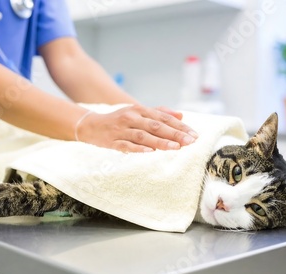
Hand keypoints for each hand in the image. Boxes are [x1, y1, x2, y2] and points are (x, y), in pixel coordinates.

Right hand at [76, 105, 197, 151]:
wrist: (91, 125)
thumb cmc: (119, 120)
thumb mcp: (138, 112)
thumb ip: (159, 113)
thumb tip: (180, 116)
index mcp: (140, 110)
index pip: (164, 118)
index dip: (180, 126)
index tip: (194, 134)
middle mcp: (132, 118)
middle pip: (156, 126)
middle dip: (175, 134)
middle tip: (190, 142)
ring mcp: (122, 130)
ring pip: (144, 136)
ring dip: (160, 142)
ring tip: (175, 148)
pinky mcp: (113, 141)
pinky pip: (127, 146)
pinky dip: (138, 148)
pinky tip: (150, 152)